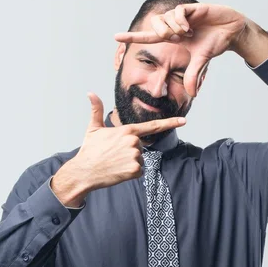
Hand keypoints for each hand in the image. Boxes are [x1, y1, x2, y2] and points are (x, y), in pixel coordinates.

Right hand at [51, 93, 186, 206]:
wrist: (84, 172)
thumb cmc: (89, 150)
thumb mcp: (93, 128)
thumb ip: (96, 110)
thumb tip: (90, 93)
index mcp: (127, 131)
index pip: (153, 126)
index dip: (170, 123)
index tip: (184, 121)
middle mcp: (134, 142)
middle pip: (141, 147)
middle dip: (130, 152)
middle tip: (114, 155)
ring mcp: (135, 156)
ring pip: (140, 160)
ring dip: (130, 163)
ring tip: (114, 163)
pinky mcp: (135, 170)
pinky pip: (138, 171)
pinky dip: (130, 173)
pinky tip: (118, 171)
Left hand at [114, 3, 247, 96]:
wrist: (232, 32)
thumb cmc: (215, 44)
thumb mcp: (202, 62)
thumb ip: (193, 76)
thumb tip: (192, 95)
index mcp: (174, 38)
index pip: (149, 36)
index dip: (133, 36)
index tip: (115, 37)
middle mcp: (175, 26)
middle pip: (155, 25)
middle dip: (162, 33)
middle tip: (178, 39)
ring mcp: (182, 16)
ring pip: (165, 19)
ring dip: (175, 29)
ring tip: (188, 34)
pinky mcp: (191, 8)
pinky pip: (177, 12)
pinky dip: (181, 21)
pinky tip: (191, 27)